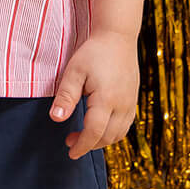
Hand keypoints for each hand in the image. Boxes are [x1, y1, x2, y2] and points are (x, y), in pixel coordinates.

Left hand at [49, 30, 139, 159]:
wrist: (118, 36)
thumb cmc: (93, 52)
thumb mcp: (74, 71)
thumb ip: (66, 96)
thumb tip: (56, 118)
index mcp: (106, 99)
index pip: (94, 132)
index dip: (81, 145)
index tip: (70, 151)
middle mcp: (123, 105)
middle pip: (107, 137)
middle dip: (89, 144)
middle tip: (70, 141)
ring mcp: (131, 103)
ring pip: (119, 134)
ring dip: (101, 140)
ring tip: (83, 136)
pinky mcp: (134, 100)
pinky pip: (126, 125)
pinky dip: (112, 133)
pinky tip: (99, 127)